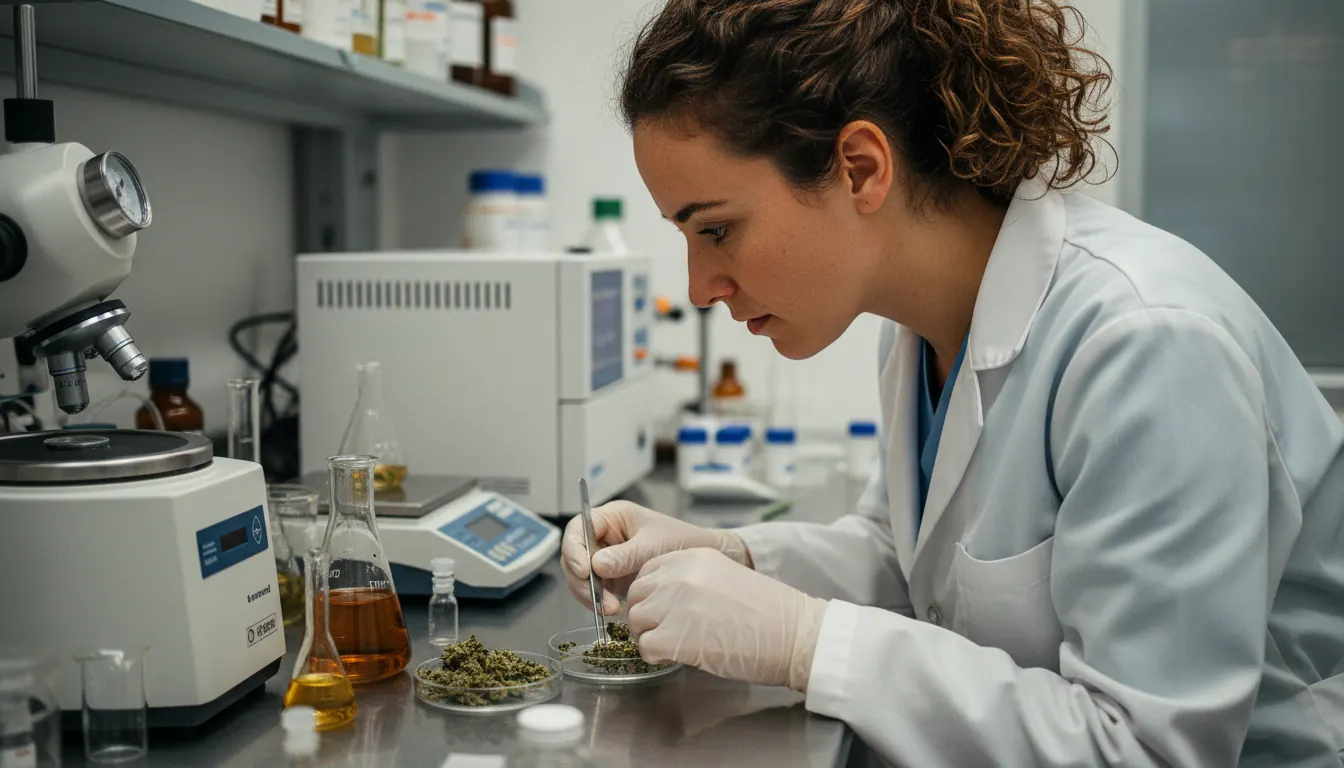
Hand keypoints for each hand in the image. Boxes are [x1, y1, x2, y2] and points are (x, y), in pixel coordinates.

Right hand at [561, 500, 749, 614]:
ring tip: (611, 608)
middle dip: (582, 579)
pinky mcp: (613, 579)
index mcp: (612, 517)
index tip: (585, 570)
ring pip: (581, 577)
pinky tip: (612, 610)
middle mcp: (605, 537)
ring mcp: (607, 559)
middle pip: (575, 555)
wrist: (704, 559)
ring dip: (589, 595)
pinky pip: (594, 591)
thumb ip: (625, 556)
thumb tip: (596, 566)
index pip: (578, 528)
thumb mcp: (653, 546)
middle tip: (598, 598)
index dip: (574, 548)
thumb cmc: (683, 542)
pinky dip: (598, 602)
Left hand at [626, 548, 827, 690]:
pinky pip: (645, 647)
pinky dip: (657, 657)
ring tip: (677, 645)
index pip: (647, 571)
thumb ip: (690, 581)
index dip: (651, 595)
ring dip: (651, 636)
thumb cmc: (769, 614)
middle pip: (636, 595)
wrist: (795, 636)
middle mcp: (680, 575)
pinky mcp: (674, 636)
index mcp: (692, 557)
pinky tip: (679, 657)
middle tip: (667, 632)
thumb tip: (661, 600)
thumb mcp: (724, 578)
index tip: (663, 611)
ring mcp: (675, 604)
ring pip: (637, 621)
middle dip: (647, 616)